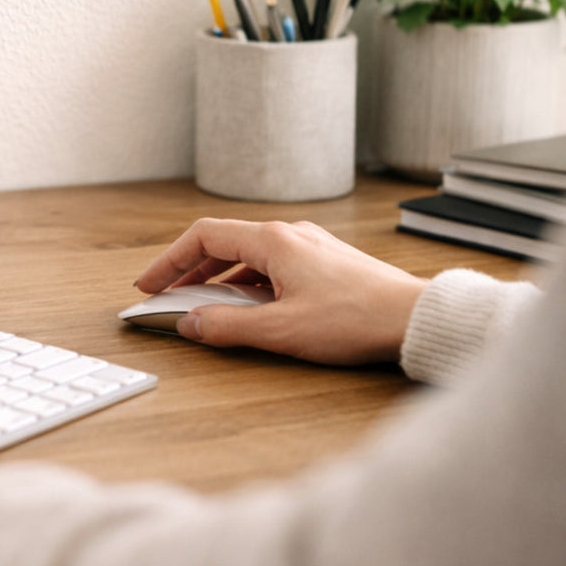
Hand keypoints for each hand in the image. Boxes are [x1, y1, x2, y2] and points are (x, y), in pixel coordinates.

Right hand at [133, 219, 426, 365]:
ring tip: (202, 304)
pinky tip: (248, 308)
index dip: (169, 260)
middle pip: (222, 243)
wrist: (416, 318)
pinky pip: (271, 265)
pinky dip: (246, 283)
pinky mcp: (324, 263)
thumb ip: (227, 327)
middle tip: (166, 294)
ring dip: (218, 278)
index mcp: (272, 240)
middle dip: (189, 270)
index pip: (203, 236)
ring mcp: (308, 246)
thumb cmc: (356, 319)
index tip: (149, 283)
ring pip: (247, 255)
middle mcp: (288, 234)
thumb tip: (190, 324)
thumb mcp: (281, 330)